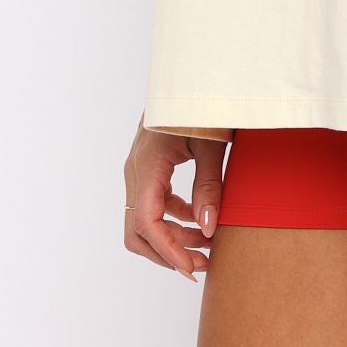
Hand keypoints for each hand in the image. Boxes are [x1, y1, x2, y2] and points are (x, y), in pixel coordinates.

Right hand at [122, 113, 228, 280]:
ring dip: (173, 237)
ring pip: (145, 220)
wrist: (190, 77)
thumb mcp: (211, 145)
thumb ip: (209, 187)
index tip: (192, 269)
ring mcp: (139, 170)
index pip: (147, 224)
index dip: (168, 251)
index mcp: (147, 166)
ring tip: (208, 245)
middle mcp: (136, 172)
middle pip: (138, 231)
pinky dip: (173, 219)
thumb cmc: (201, 106)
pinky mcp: (148, 167)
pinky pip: (153, 203)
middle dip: (168, 253)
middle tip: (201, 265)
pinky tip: (198, 220)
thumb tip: (208, 228)